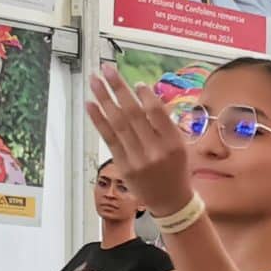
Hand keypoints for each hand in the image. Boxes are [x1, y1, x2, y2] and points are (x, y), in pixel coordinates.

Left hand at [83, 69, 193, 216]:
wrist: (171, 201)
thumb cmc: (176, 169)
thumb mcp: (179, 146)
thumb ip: (163, 125)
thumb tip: (141, 97)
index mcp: (174, 143)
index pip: (157, 113)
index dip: (144, 95)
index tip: (135, 82)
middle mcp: (156, 150)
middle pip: (133, 113)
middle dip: (118, 88)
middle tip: (107, 69)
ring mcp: (138, 159)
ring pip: (118, 123)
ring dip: (104, 99)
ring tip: (95, 81)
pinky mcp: (124, 165)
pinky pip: (109, 139)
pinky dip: (99, 120)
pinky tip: (91, 105)